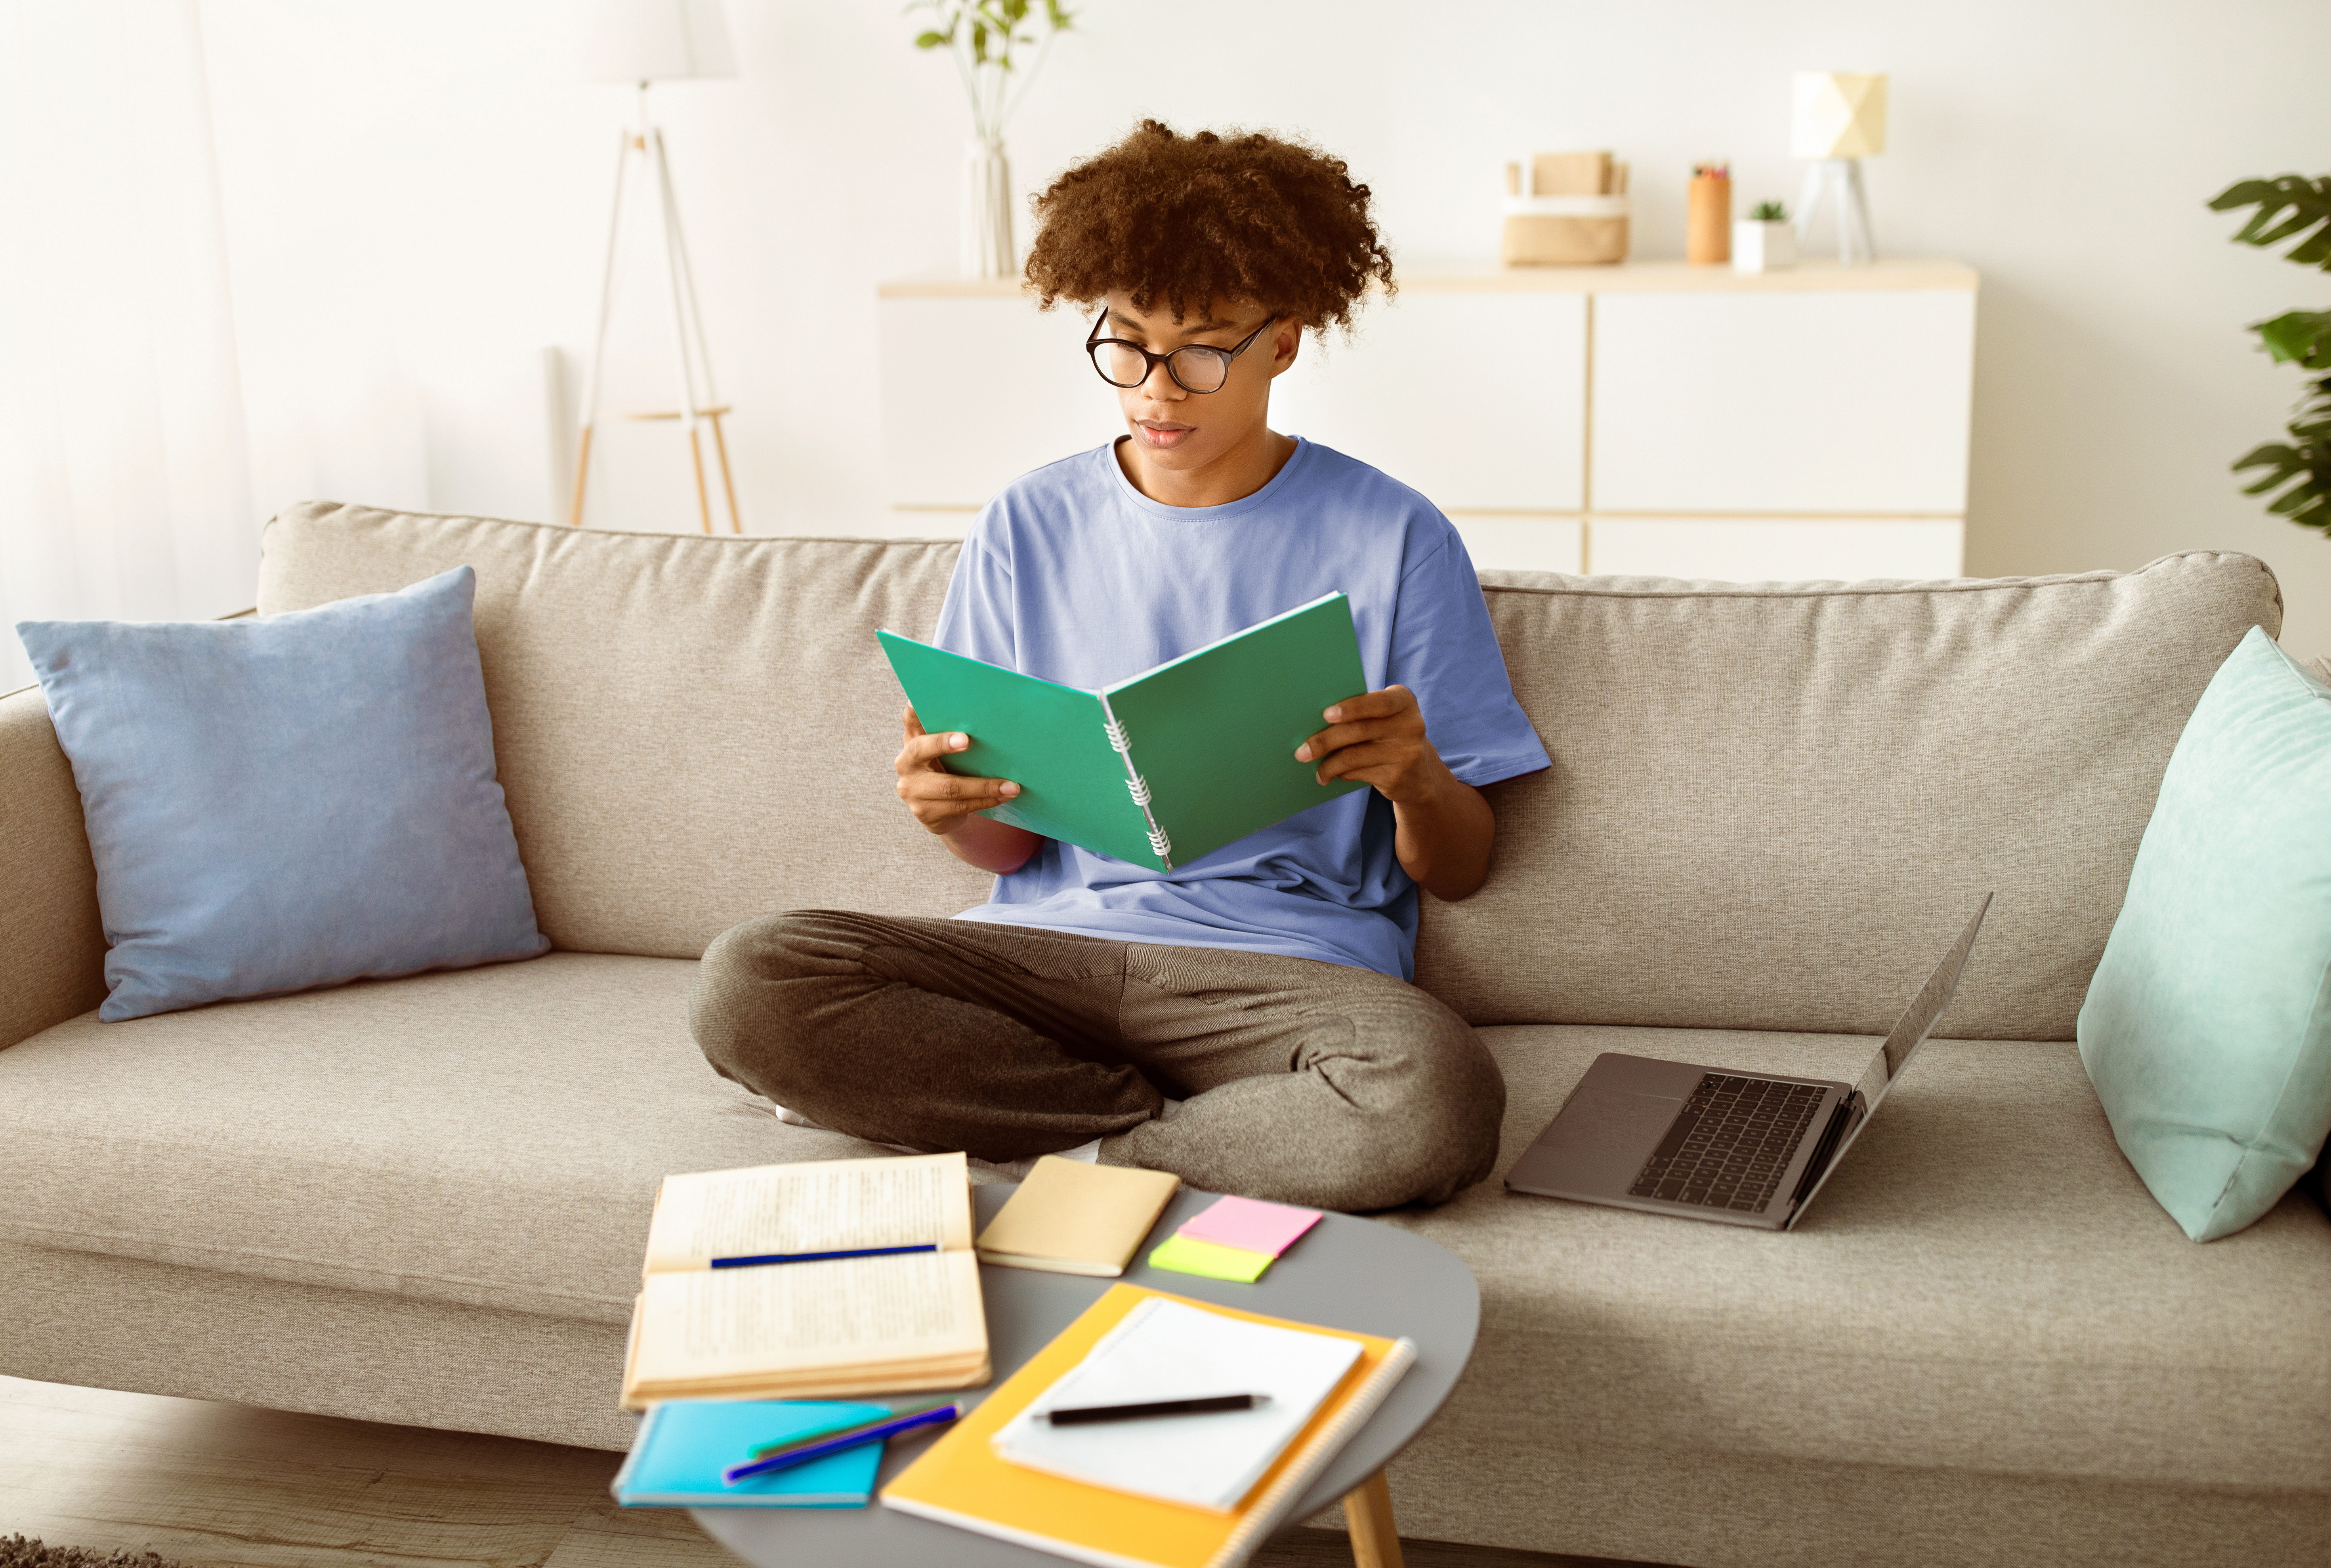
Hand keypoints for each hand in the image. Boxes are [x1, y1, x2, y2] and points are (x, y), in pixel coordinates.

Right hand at [895, 706, 1020, 835]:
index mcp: (912, 740)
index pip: (909, 720)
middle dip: (943, 743)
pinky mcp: (925, 813)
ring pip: (949, 787)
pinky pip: (959, 806)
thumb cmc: (948, 769)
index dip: (913, 710)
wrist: (940, 811)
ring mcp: (912, 791)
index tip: (919, 700)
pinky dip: (985, 801)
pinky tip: (1003, 797)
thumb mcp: (946, 750)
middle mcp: (906, 764)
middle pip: (920, 750)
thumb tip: (989, 716)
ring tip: (1011, 786)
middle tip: (967, 740)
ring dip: (984, 786)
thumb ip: (954, 733)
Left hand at [1293, 685, 1453, 804]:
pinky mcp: (1397, 777)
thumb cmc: (1388, 735)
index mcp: (1404, 701)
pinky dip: (1341, 773)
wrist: (1420, 773)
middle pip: (1359, 730)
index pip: (1379, 702)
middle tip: (1302, 751)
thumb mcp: (1384, 717)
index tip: (1326, 714)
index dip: (1352, 708)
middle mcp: (1410, 725)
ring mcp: (1406, 753)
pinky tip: (1332, 774)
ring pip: (1354, 756)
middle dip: (1325, 741)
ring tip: (1315, 769)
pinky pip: (1358, 773)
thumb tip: (1312, 722)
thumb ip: (1360, 713)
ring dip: (1328, 764)